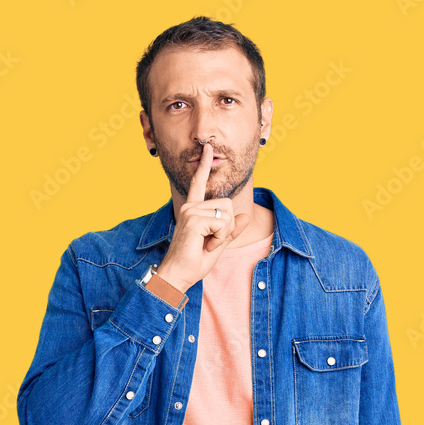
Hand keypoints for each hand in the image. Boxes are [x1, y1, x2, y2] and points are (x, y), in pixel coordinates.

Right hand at [156, 142, 250, 289]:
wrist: (178, 275)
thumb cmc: (194, 261)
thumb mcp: (218, 244)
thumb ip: (230, 230)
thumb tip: (245, 217)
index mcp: (193, 210)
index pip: (199, 183)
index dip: (204, 166)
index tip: (208, 148)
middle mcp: (189, 206)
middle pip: (227, 204)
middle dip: (226, 227)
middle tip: (210, 242)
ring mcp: (190, 211)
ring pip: (226, 215)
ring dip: (222, 234)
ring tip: (206, 244)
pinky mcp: (193, 219)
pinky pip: (222, 224)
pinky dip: (219, 238)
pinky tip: (205, 245)